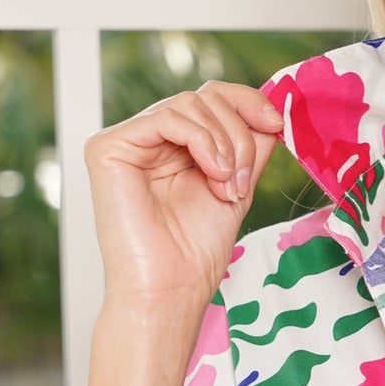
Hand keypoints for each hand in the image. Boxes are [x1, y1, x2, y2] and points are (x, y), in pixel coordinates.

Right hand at [84, 81, 283, 314]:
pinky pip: (166, 117)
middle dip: (239, 134)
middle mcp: (147, 140)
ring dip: (224, 143)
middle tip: (242, 180)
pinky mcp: (107, 148)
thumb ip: (250, 145)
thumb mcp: (237, 185)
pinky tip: (213, 174)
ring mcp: (125, 142)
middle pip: (204, 96)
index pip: (211, 98)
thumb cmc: (196, 252)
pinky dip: (202, 140)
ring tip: (227, 186)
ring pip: (189, 103)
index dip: (247, 102)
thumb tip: (270, 109)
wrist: (171, 289)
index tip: (277, 122)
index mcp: (174, 147)